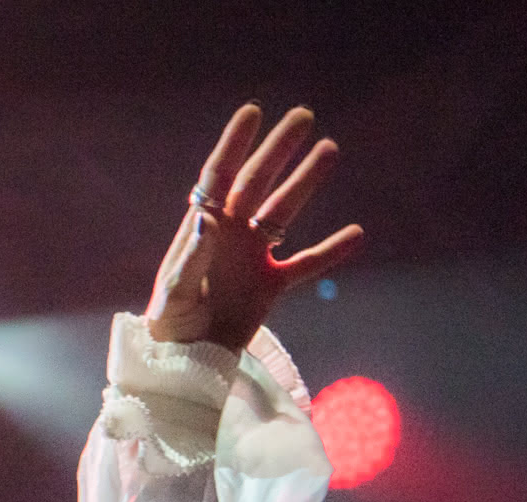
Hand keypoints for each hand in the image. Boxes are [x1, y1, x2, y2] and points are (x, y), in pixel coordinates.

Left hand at [146, 105, 363, 350]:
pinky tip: (357, 234)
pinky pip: (306, 264)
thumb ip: (191, 257)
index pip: (218, 177)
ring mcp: (252, 257)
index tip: (252, 113)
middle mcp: (230, 235)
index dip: (234, 144)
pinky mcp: (270, 285)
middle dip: (278, 150)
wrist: (186, 362)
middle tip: (303, 116)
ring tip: (329, 148)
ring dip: (306, 181)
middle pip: (257, 182)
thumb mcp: (174, 294)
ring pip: (284, 211)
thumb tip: (207, 216)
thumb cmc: (169, 327)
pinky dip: (330, 251)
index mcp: (202, 230)